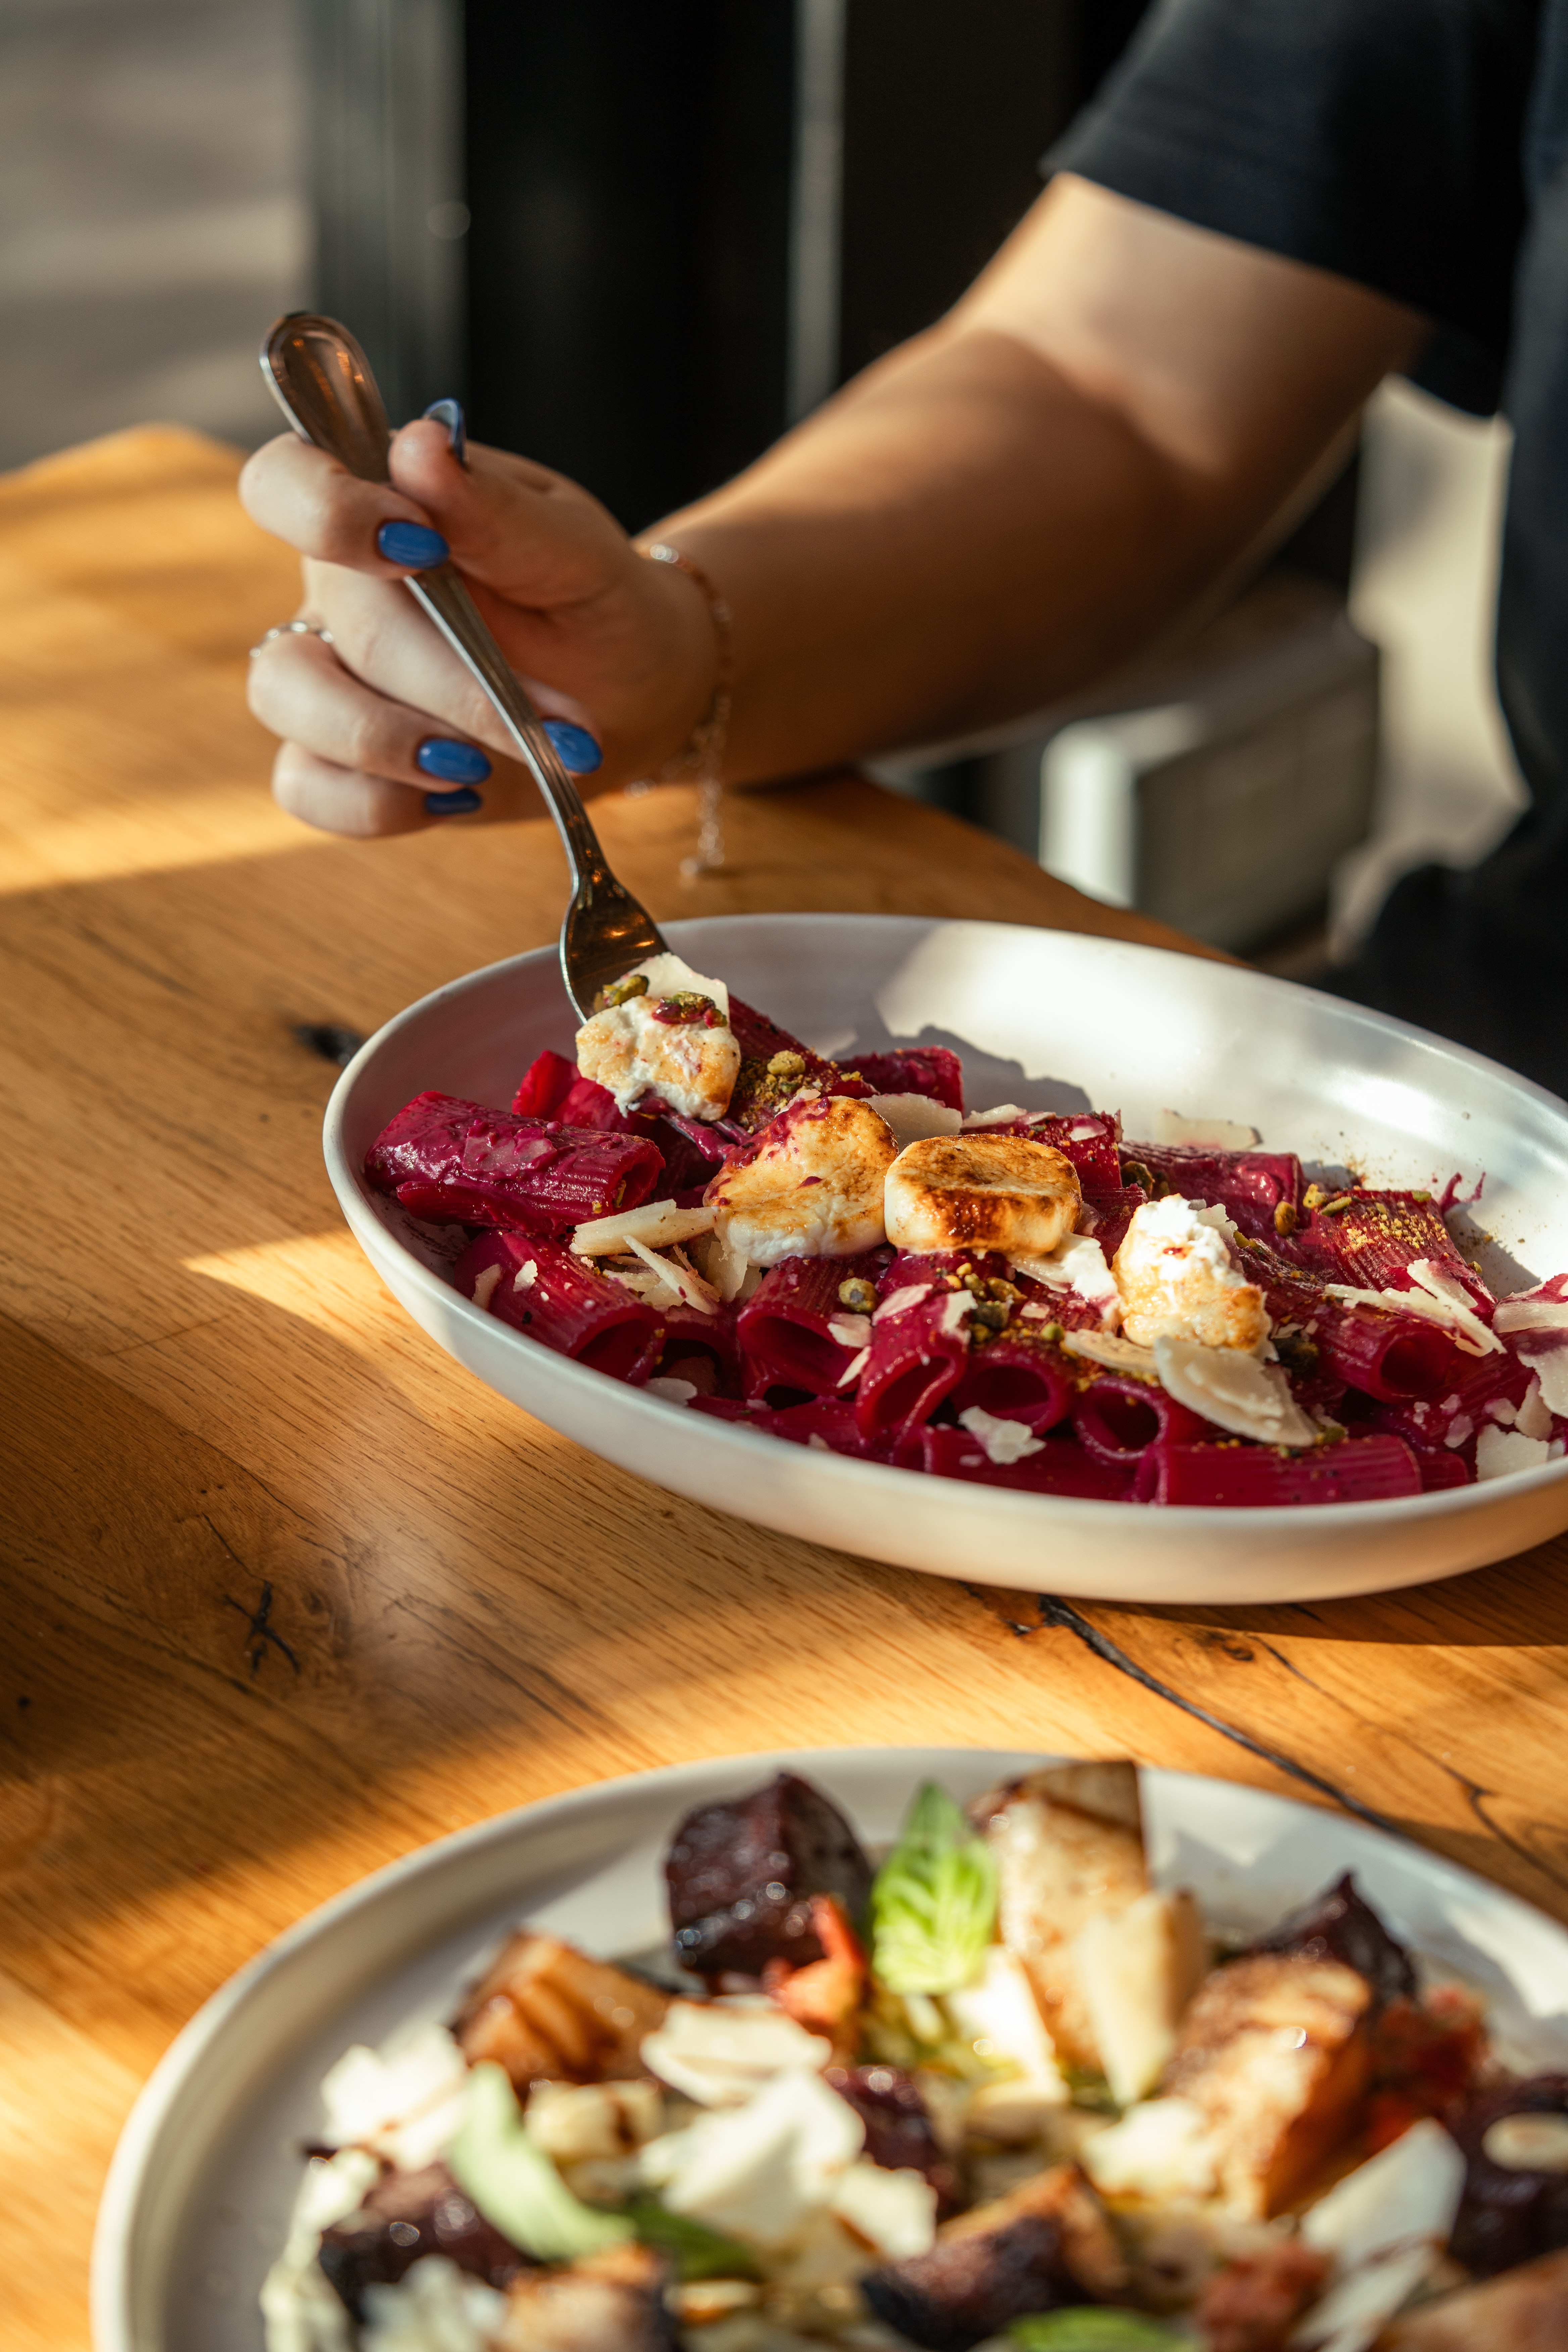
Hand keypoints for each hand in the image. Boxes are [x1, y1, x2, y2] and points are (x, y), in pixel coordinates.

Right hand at [238, 415, 715, 834]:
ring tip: (482, 763)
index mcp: (380, 510)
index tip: (417, 546)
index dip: (326, 513)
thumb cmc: (597, 603)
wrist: (633, 693)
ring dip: (391, 742)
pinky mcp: (346, 761)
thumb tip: (422, 447)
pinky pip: (306, 786)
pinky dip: (374, 803)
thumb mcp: (575, 550)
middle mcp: (338, 591)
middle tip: (555, 720)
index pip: (287, 483)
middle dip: (452, 682)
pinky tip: (456, 797)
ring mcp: (331, 676)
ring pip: (287, 701)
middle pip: (340, 627)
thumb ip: (497, 508)